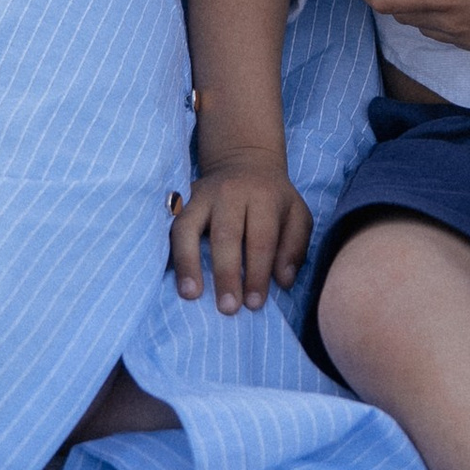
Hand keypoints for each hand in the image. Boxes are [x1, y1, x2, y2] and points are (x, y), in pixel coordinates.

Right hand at [171, 157, 312, 312]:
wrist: (245, 161)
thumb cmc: (273, 199)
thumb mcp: (296, 216)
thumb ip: (294, 247)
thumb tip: (283, 281)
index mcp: (264, 197)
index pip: (261, 239)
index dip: (258, 273)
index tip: (255, 304)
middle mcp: (231, 193)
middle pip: (226, 235)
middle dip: (227, 274)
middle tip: (228, 308)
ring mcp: (202, 196)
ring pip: (191, 229)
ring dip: (189, 263)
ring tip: (192, 295)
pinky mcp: (183, 202)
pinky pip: (173, 228)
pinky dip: (173, 254)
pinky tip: (175, 279)